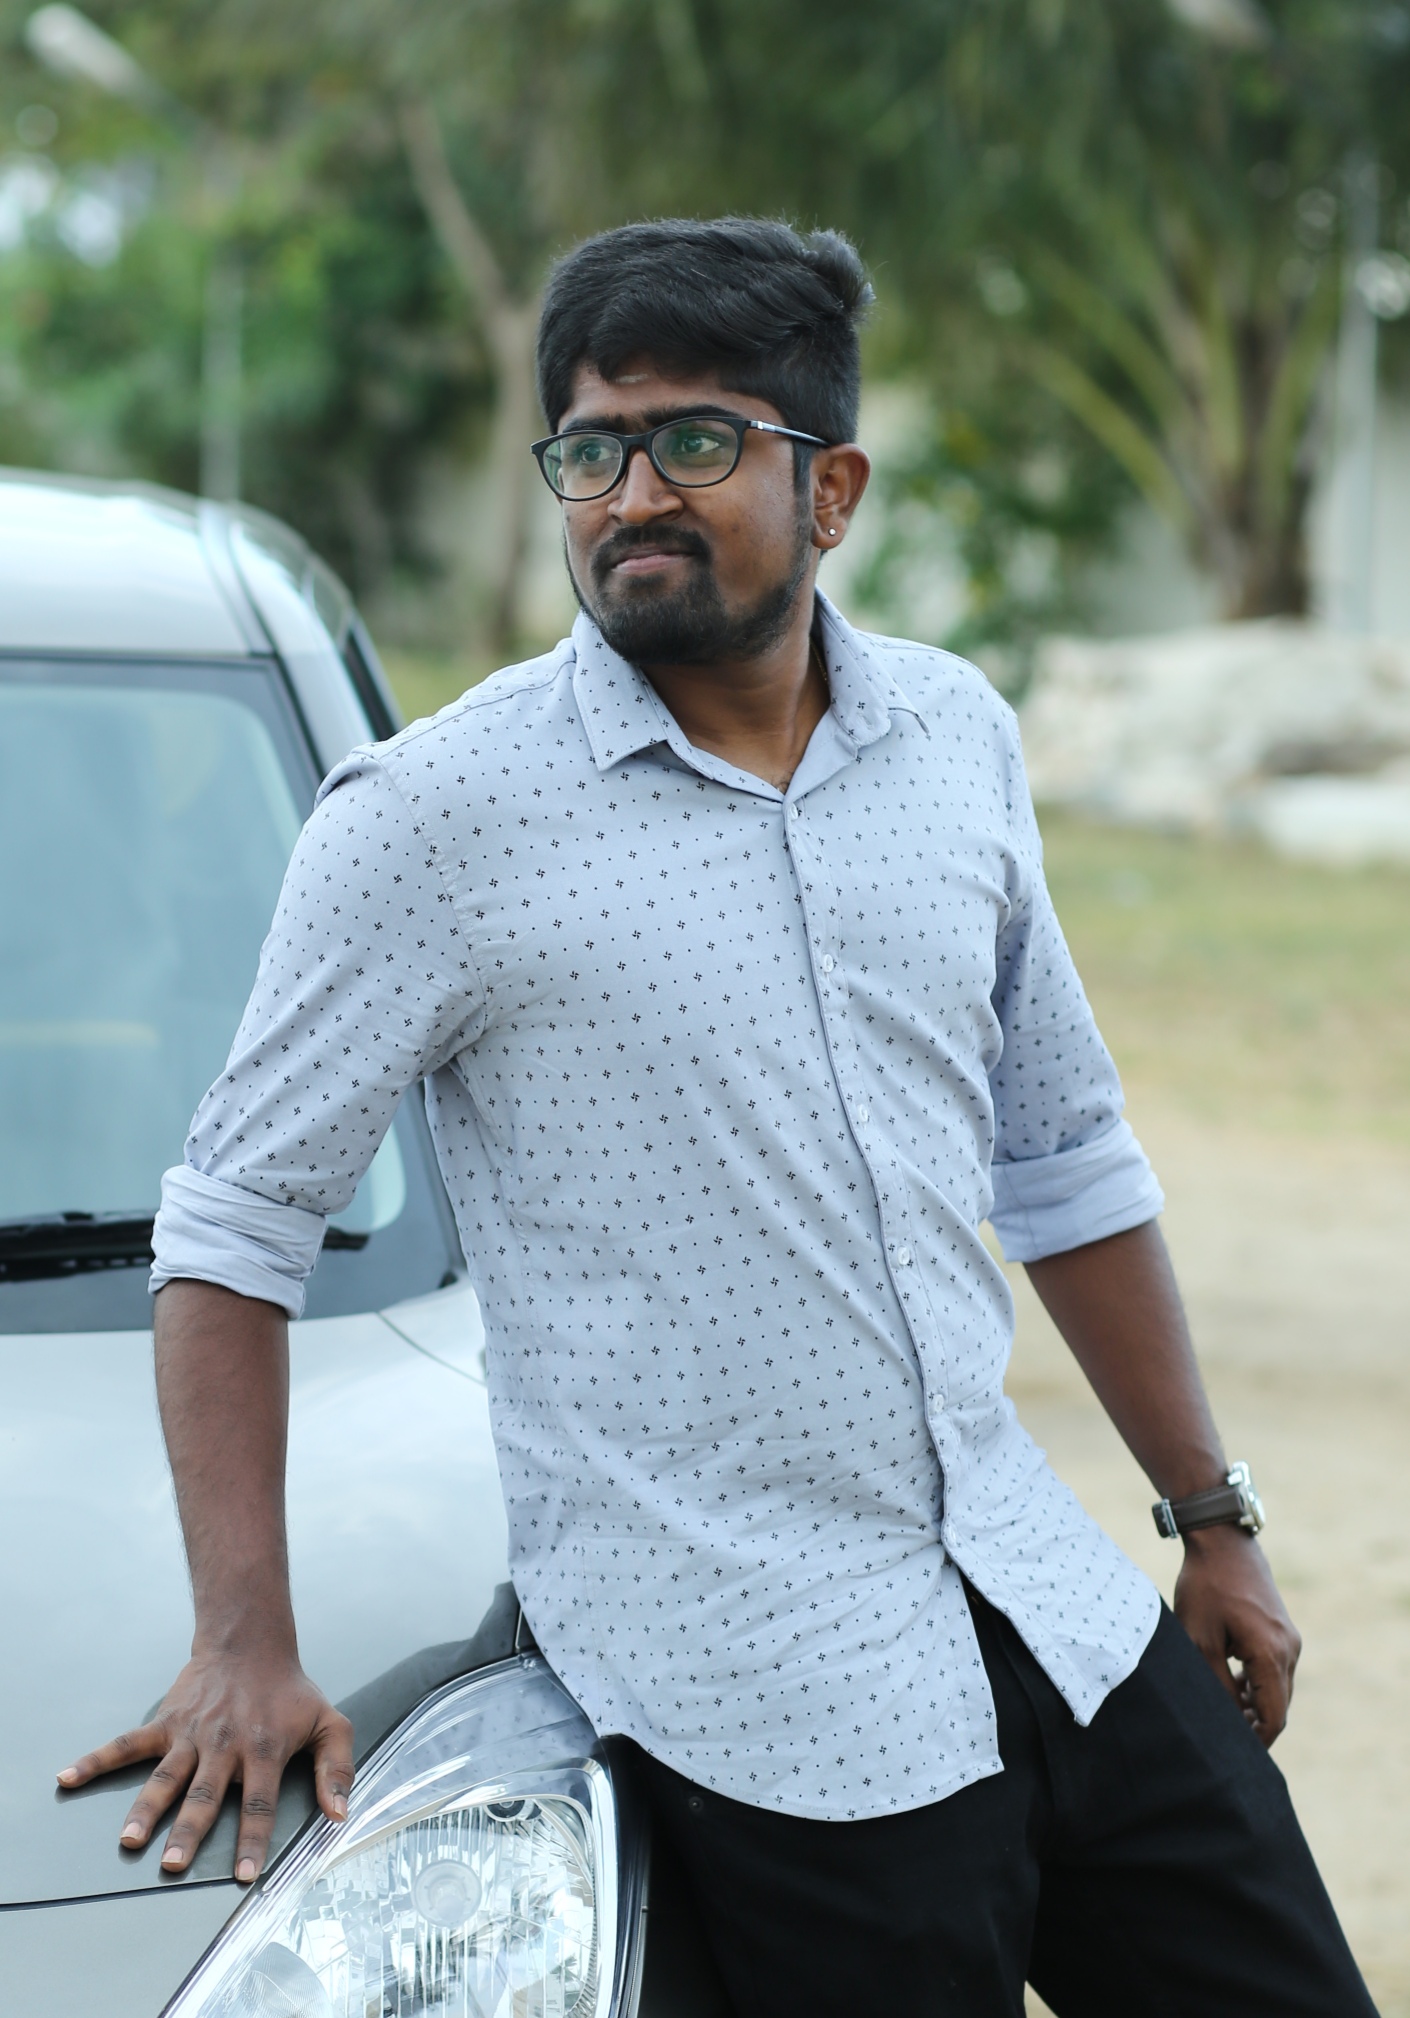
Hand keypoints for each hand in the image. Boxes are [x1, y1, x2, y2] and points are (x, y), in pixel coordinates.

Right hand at [56, 1645, 353, 1881]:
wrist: (250, 1644)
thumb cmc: (291, 1692)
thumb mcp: (329, 1723)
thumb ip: (337, 1769)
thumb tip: (340, 1815)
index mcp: (264, 1749)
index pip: (259, 1802)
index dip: (253, 1839)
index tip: (245, 1875)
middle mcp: (225, 1745)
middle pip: (205, 1796)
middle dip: (190, 1832)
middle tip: (172, 1865)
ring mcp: (191, 1734)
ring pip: (165, 1777)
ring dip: (147, 1809)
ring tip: (130, 1840)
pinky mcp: (166, 1722)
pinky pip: (127, 1743)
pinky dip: (96, 1760)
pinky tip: (68, 1778)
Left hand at [1173, 1525, 1301, 1744]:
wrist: (1222, 1542)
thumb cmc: (1205, 1588)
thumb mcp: (1199, 1639)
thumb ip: (1215, 1685)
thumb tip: (1223, 1722)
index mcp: (1270, 1655)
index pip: (1274, 1718)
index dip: (1256, 1742)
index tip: (1233, 1754)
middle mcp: (1289, 1650)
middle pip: (1278, 1706)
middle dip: (1254, 1725)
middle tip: (1221, 1735)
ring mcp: (1289, 1639)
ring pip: (1277, 1689)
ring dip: (1255, 1704)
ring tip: (1223, 1710)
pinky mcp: (1283, 1631)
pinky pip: (1275, 1669)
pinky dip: (1257, 1683)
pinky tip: (1231, 1683)